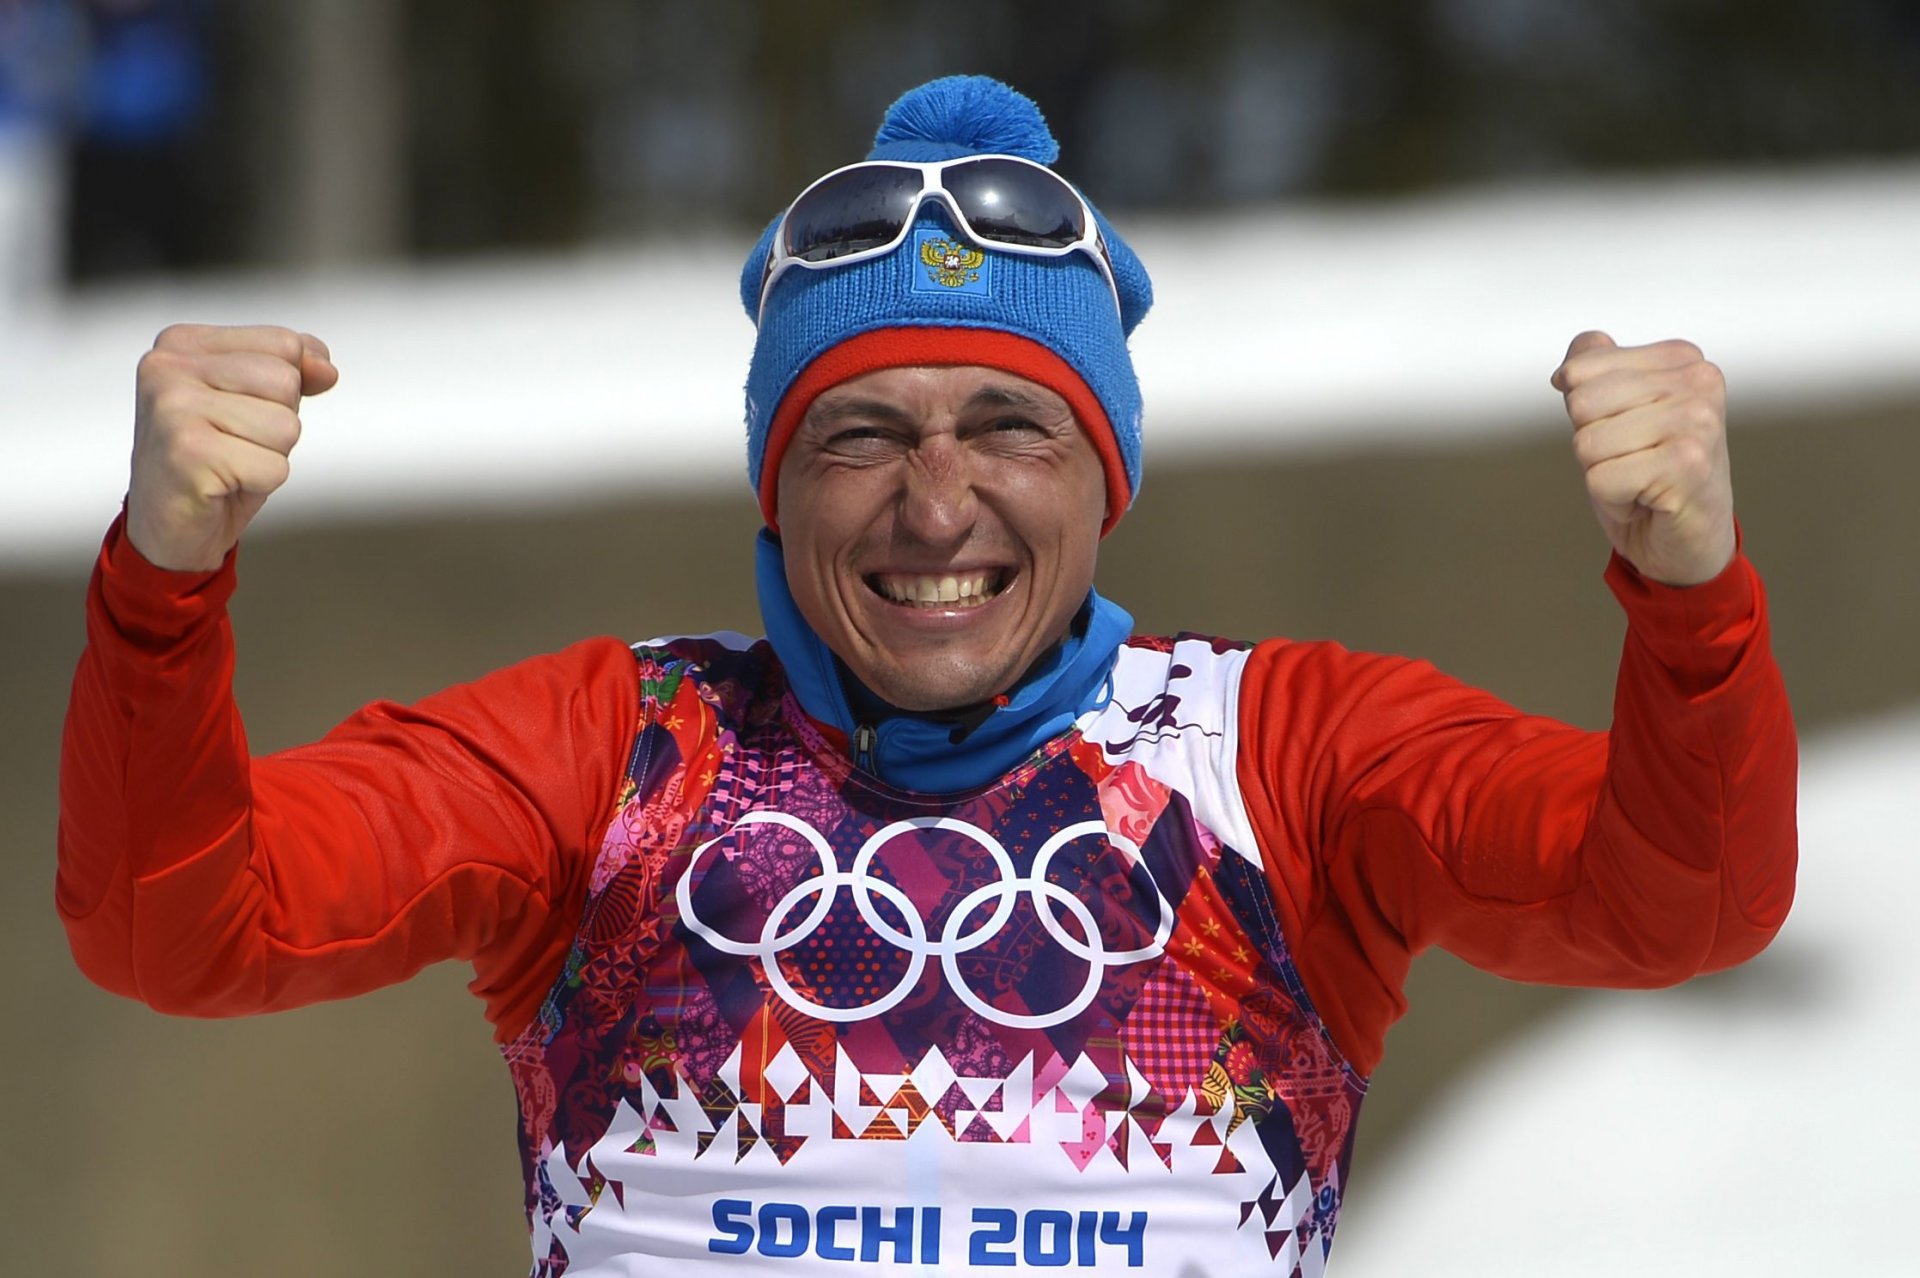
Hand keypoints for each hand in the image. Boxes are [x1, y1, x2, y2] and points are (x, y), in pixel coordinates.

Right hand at [125, 324, 338, 571]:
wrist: (167, 527)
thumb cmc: (214, 460)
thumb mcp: (256, 403)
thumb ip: (293, 370)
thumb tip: (326, 369)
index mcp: (182, 343)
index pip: (285, 344)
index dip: (285, 390)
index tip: (240, 413)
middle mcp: (167, 366)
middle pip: (286, 382)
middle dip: (278, 424)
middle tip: (234, 445)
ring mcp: (173, 408)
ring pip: (286, 425)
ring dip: (270, 455)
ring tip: (229, 464)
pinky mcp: (187, 453)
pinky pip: (275, 467)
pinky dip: (261, 484)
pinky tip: (222, 485)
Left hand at [1551, 331, 1735, 586]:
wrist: (1688, 542)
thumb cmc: (1649, 474)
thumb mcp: (1615, 415)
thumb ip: (1594, 373)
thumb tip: (1571, 362)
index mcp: (1682, 359)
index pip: (1580, 370)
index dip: (1585, 414)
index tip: (1626, 434)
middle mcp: (1699, 382)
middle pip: (1581, 404)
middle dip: (1591, 445)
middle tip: (1633, 462)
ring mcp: (1698, 422)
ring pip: (1587, 443)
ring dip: (1603, 474)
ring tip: (1641, 482)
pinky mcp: (1687, 465)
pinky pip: (1600, 479)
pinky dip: (1612, 500)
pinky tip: (1647, 502)